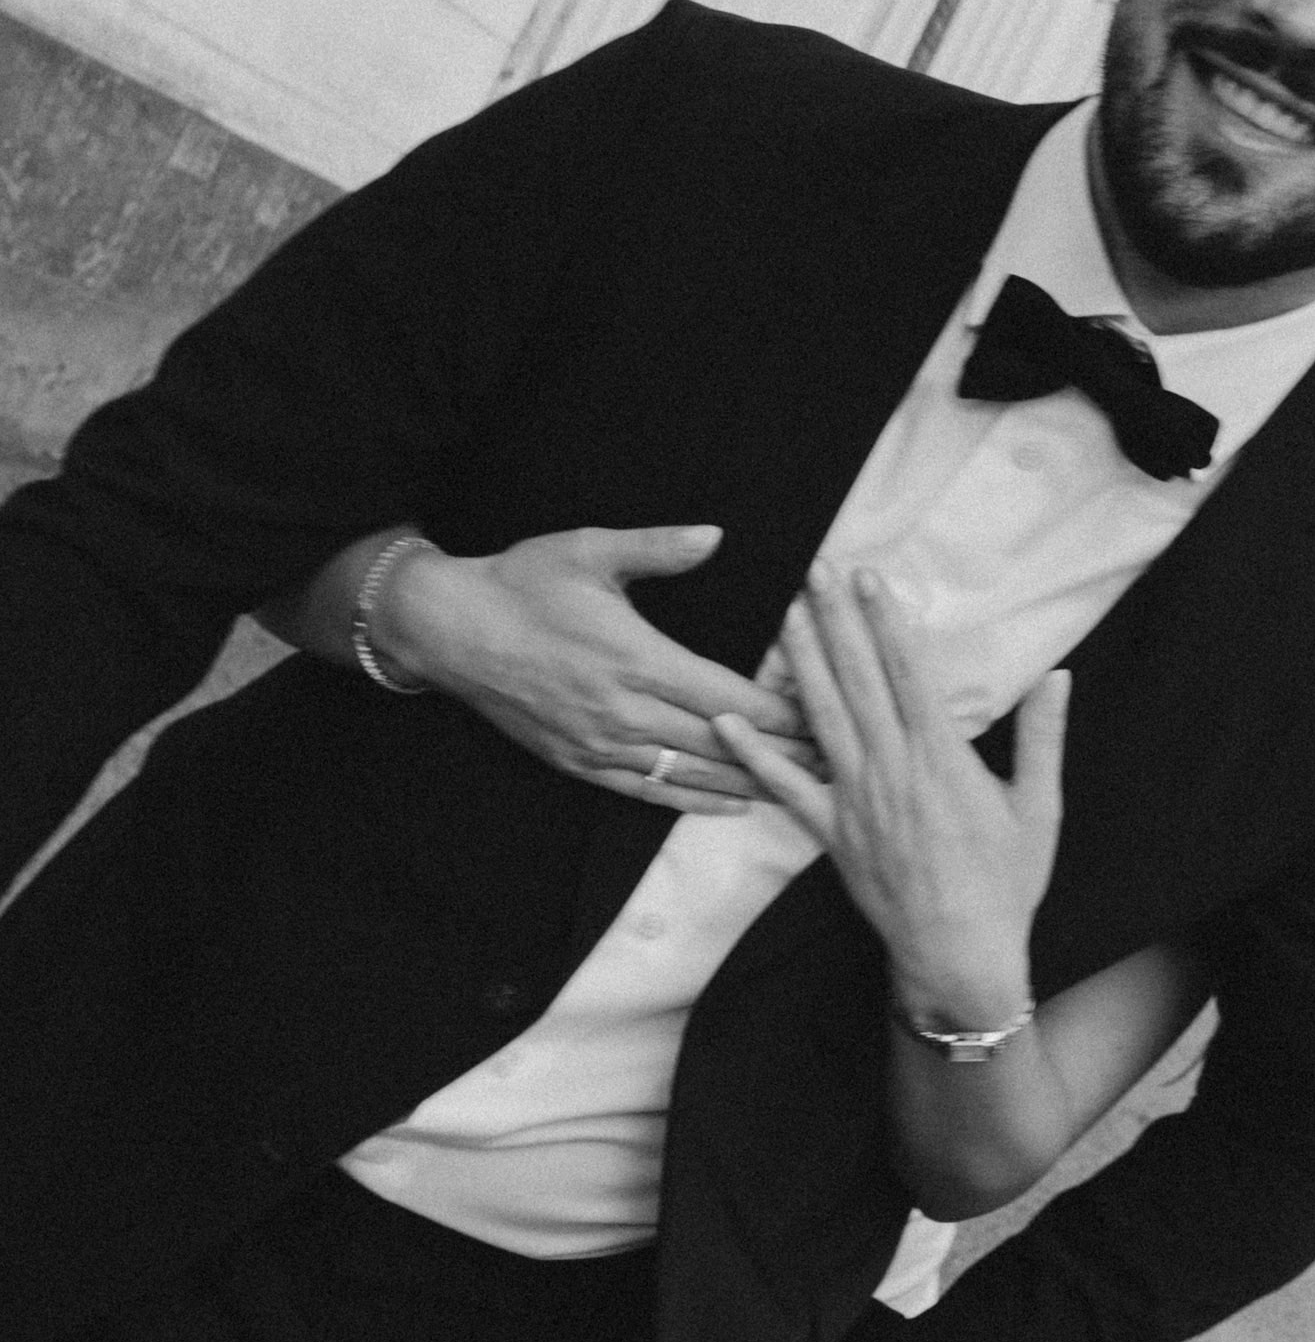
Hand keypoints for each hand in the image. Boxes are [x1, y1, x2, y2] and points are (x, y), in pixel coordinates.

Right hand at [377, 524, 816, 811]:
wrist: (449, 629)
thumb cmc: (522, 582)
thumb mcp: (589, 550)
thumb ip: (658, 547)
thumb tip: (715, 535)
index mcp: (636, 659)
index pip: (729, 697)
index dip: (784, 712)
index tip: (828, 714)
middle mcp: (623, 712)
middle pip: (723, 743)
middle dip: (784, 753)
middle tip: (838, 758)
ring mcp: (600, 745)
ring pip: (691, 775)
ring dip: (750, 783)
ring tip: (803, 788)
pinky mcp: (579, 763)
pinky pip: (648, 791)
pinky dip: (694, 800)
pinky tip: (732, 806)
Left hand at [714, 562, 1069, 1016]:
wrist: (959, 954)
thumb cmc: (1006, 884)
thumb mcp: (1040, 809)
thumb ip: (1043, 738)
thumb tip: (1058, 677)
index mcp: (943, 758)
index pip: (908, 672)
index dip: (885, 621)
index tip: (868, 579)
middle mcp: (892, 769)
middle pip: (859, 681)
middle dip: (838, 622)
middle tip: (817, 571)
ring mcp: (855, 799)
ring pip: (822, 718)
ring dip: (802, 664)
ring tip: (786, 616)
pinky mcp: (830, 831)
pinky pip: (786, 787)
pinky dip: (754, 754)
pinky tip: (725, 720)